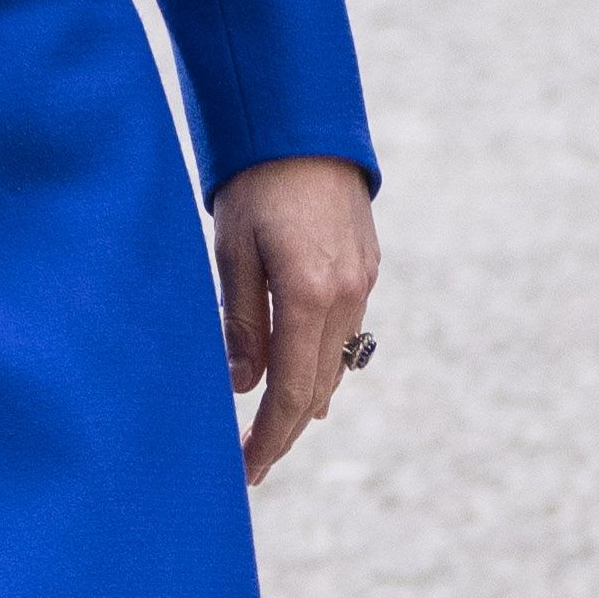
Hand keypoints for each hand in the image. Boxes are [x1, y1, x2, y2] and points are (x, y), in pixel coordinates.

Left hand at [210, 157, 379, 487]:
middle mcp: (346, 296)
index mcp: (309, 295)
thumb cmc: (255, 184)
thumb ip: (240, 323)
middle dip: (284, 431)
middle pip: (316, 389)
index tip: (246, 472)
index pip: (289, 392)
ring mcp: (363, 283)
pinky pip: (344, 335)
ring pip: (334, 365)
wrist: (303, 125)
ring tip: (271, 431)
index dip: (268, 439)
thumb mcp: (231, 252)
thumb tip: (243, 386)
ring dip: (303, 400)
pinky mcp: (367, 269)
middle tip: (253, 464)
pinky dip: (319, 363)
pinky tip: (298, 377)